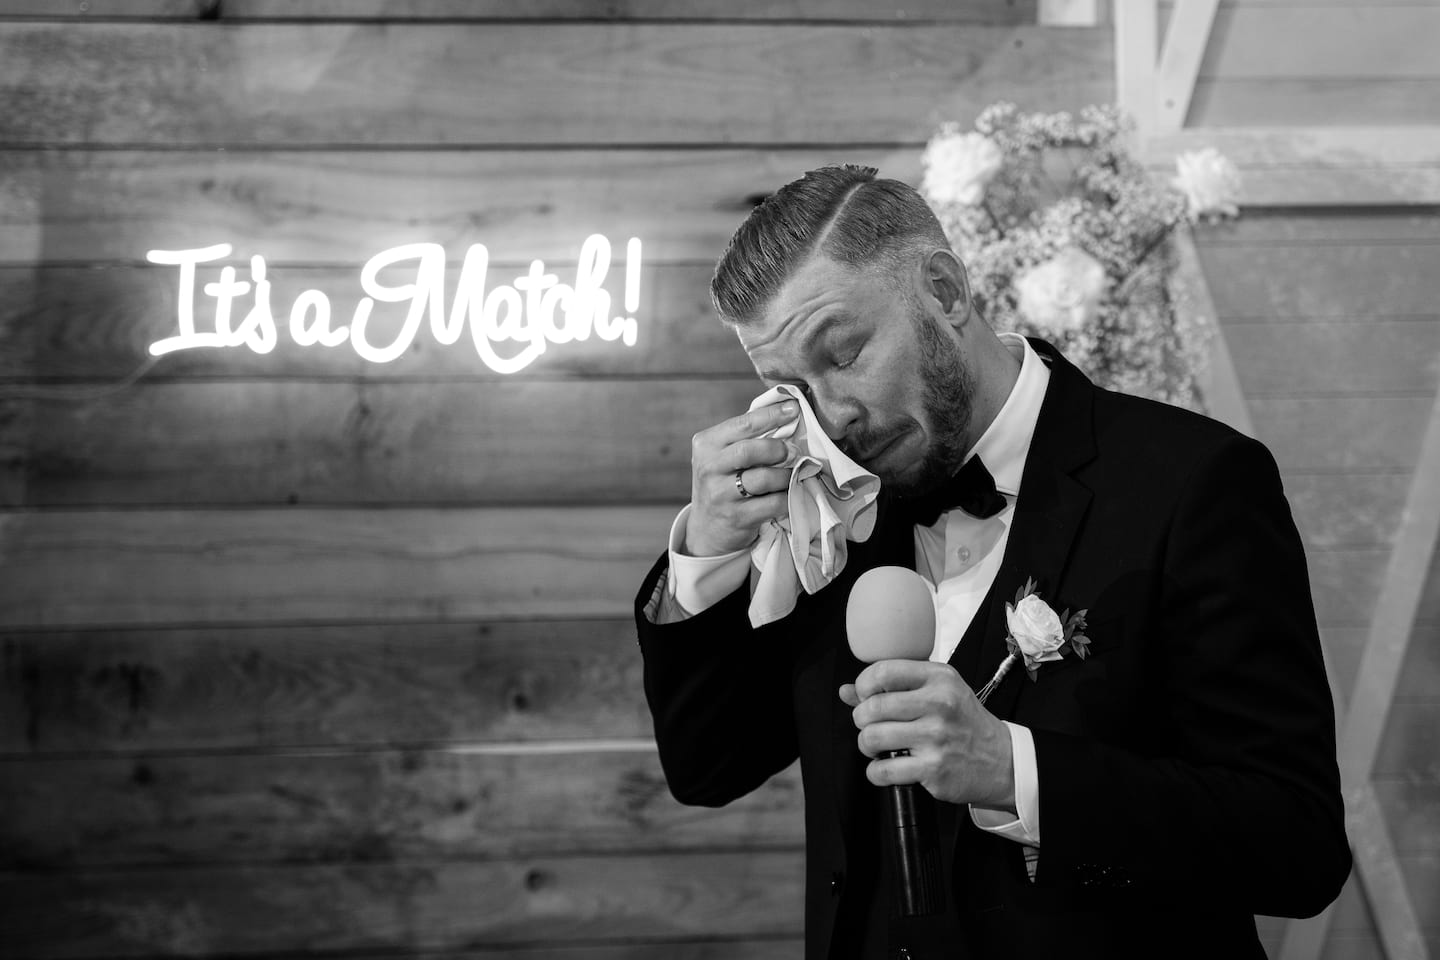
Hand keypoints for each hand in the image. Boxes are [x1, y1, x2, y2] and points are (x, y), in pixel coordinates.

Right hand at [684, 401, 799, 555]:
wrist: (707, 528)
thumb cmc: (723, 482)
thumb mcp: (722, 456)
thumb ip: (746, 436)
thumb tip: (787, 413)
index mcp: (706, 445)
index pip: (742, 424)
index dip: (771, 415)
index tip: (794, 409)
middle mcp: (709, 468)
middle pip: (749, 450)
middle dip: (777, 448)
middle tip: (793, 451)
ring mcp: (721, 494)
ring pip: (763, 478)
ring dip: (785, 475)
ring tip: (792, 474)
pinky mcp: (736, 517)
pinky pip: (772, 503)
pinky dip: (787, 496)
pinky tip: (789, 493)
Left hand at [839, 660, 1014, 809]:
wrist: (1002, 760)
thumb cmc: (964, 722)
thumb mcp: (938, 692)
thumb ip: (893, 687)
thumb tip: (846, 691)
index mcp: (939, 678)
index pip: (883, 671)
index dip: (864, 685)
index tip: (865, 696)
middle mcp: (939, 704)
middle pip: (872, 707)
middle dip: (861, 719)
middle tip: (870, 725)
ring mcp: (936, 738)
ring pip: (872, 738)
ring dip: (866, 745)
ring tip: (877, 746)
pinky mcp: (933, 769)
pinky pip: (882, 770)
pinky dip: (875, 772)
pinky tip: (885, 767)